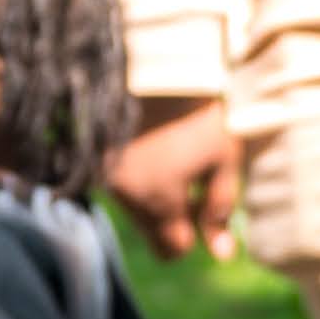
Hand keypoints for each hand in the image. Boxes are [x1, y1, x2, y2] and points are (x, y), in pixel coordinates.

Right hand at [106, 94, 240, 261]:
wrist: (149, 63)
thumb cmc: (195, 112)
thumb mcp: (223, 157)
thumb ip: (221, 206)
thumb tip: (223, 255)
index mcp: (160, 203)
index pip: (173, 251)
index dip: (194, 235)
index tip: (205, 209)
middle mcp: (129, 197)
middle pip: (153, 233)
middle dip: (174, 220)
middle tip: (194, 187)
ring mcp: (109, 177)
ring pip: (138, 207)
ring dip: (158, 195)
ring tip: (175, 157)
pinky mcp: (96, 157)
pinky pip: (124, 182)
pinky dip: (141, 174)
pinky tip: (154, 146)